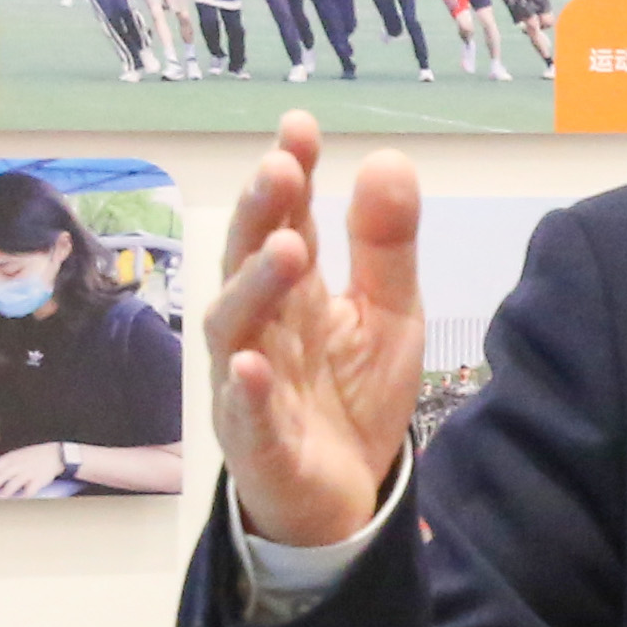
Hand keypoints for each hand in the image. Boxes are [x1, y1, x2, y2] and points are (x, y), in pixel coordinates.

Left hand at [0, 440, 74, 497]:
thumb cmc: (33, 456)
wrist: (55, 453)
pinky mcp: (39, 480)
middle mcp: (18, 465)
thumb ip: (4, 464)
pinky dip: (22, 497)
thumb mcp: (17, 455)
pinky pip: (29, 491)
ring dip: (3, 494)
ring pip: (12, 485)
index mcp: (11, 458)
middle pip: (0, 478)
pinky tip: (17, 502)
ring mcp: (28, 473)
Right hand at [199, 112, 419, 549]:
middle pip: (247, 263)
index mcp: (294, 293)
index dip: (289, 176)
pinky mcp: (258, 445)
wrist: (345, 498)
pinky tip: (253, 366)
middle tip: (282, 168)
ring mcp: (250, 385)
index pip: (285, 222)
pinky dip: (247, 390)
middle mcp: (260, 329)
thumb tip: (388, 159)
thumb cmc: (351, 396)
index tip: (300, 127)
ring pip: (237, 330)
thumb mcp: (389, 312)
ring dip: (254, 287)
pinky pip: (245, 416)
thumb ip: (386, 244)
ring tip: (286, 249)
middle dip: (262, 215)